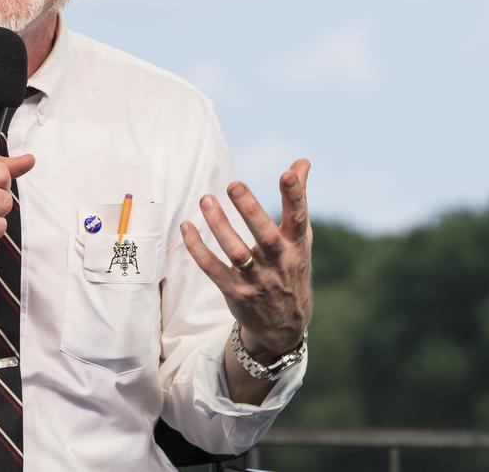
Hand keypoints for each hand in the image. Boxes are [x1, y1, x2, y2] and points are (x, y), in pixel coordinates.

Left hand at [180, 159, 312, 359]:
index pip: (298, 218)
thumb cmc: (290, 267)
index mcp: (296, 246)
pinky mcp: (235, 292)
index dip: (295, 196)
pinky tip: (187, 226)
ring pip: (237, 252)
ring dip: (219, 225)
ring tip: (206, 200)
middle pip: (265, 236)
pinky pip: (213, 269)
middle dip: (250, 210)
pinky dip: (198, 249)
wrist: (285, 325)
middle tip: (233, 184)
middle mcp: (279, 263)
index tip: (287, 173)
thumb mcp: (300, 238)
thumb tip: (302, 162)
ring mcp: (257, 280)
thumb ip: (297, 200)